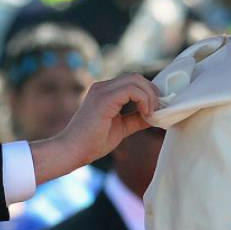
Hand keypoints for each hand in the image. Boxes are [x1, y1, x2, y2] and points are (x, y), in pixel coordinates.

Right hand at [31, 74, 158, 184]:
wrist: (72, 151)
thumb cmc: (92, 142)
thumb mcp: (122, 127)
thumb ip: (136, 119)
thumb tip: (156, 115)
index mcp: (105, 92)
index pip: (133, 81)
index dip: (149, 92)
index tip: (158, 109)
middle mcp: (103, 87)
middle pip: (136, 77)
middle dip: (152, 92)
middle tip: (158, 110)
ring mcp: (102, 91)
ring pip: (135, 80)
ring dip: (150, 96)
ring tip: (151, 113)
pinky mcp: (104, 99)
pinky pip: (131, 90)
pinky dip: (144, 100)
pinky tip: (146, 114)